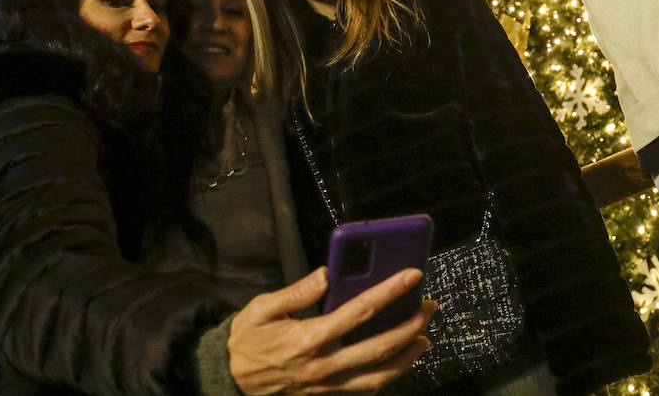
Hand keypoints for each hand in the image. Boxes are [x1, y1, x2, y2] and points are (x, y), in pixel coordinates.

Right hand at [229, 267, 435, 394]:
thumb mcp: (261, 309)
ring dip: (406, 357)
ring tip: (424, 338)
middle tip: (430, 306)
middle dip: (410, 325)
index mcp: (308, 339)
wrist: (227, 382)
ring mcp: (326, 387)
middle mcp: (323, 366)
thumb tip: (327, 274)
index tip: (413, 275)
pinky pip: (364, 392)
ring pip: (378, 377)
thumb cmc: (246, 341)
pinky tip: (399, 363)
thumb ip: (296, 291)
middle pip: (379, 347)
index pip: (359, 311)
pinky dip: (386, 378)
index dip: (389, 291)